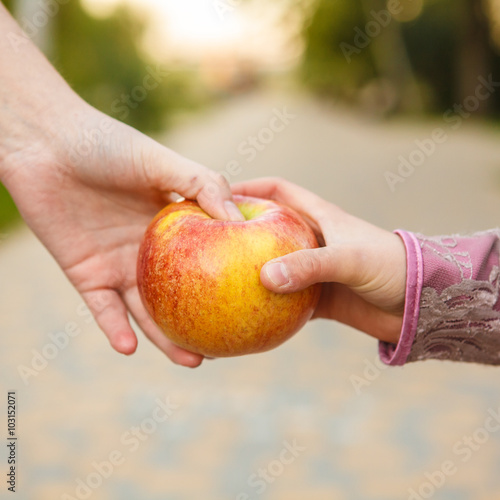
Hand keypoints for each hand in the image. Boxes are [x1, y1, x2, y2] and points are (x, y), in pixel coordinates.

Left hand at [2, 103, 242, 366]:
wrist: (46, 144)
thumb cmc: (107, 145)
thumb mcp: (163, 161)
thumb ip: (203, 184)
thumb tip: (240, 216)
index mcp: (171, 228)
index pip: (204, 261)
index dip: (224, 283)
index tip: (249, 303)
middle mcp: (148, 252)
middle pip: (178, 296)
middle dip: (199, 324)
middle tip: (226, 348)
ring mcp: (118, 266)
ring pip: (145, 311)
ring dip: (164, 339)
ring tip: (191, 360)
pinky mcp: (86, 274)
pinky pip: (103, 309)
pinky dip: (115, 329)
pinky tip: (130, 346)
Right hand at [232, 178, 406, 343]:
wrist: (421, 303)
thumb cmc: (391, 267)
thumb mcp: (349, 260)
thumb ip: (309, 266)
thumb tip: (265, 277)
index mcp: (320, 217)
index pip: (279, 190)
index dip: (250, 186)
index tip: (219, 193)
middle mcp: (313, 241)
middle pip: (268, 229)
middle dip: (241, 231)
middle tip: (210, 238)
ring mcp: (314, 270)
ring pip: (274, 267)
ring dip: (250, 272)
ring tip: (218, 279)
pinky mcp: (320, 298)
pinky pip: (286, 301)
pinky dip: (267, 306)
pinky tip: (246, 314)